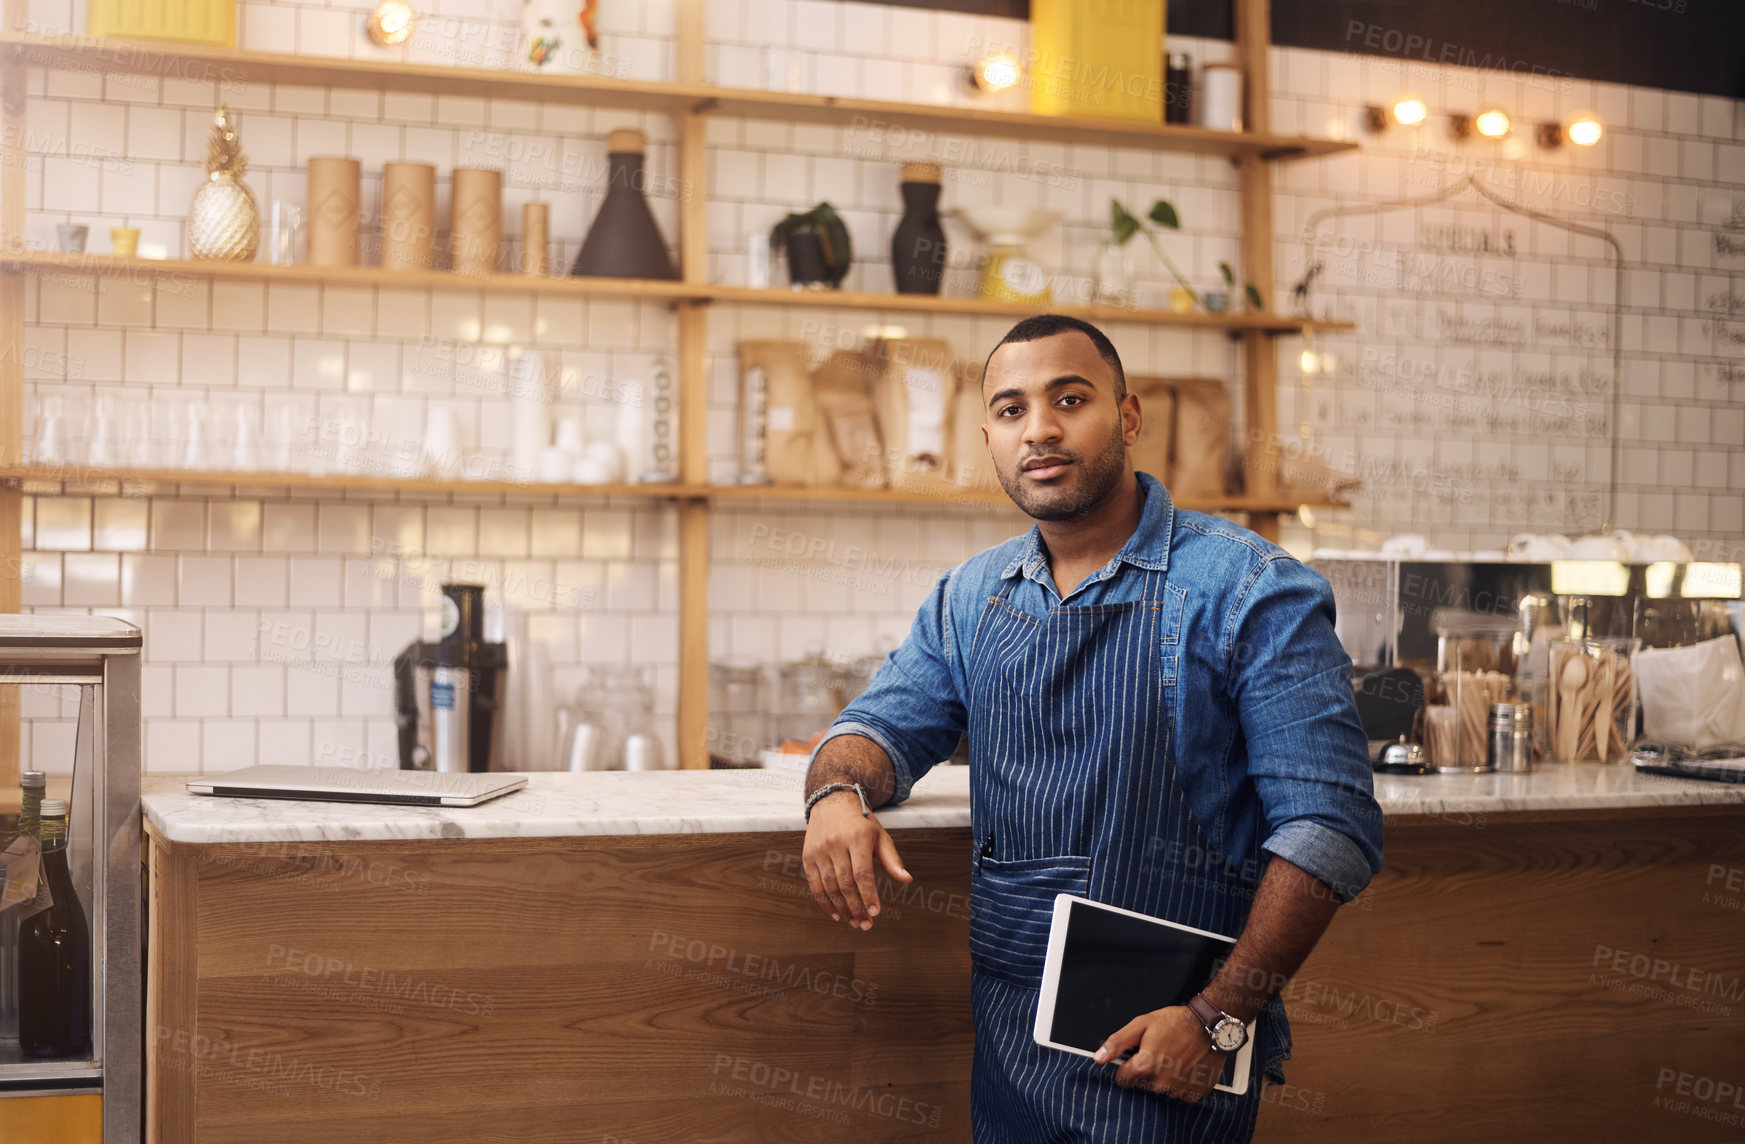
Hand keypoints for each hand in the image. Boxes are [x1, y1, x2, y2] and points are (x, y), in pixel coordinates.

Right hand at [801, 792, 910, 929]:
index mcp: (857, 837)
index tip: (876, 912)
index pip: (862, 872)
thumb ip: (892, 858)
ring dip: (843, 909)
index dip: (869, 895)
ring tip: (855, 922)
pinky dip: (825, 903)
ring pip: (829, 887)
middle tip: (866, 925)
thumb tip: (906, 879)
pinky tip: (836, 914)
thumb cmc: (860, 822)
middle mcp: (836, 843)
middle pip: (845, 883)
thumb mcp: (879, 835)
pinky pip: (815, 886)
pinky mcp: (808, 857)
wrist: (831, 802)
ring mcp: (819, 850)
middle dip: (856, 908)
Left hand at [1093, 1005, 1226, 1102]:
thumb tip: (1098, 1058)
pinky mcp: (1194, 1094)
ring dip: (1163, 1077)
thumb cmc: (1176, 1023)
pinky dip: (1179, 1083)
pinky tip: (1185, 1066)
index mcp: (1145, 1066)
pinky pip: (1178, 1094)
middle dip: (1146, 1070)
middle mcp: (1161, 1083)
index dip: (1126, 1067)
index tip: (1135, 1057)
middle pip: (1142, 1084)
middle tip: (1159, 1052)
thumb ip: (1118, 1042)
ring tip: (1174, 1058)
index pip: (1122, 1080)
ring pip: (1160, 1090)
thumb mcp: (1142, 1024)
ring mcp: (1178, 1091)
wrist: (1209, 1026)